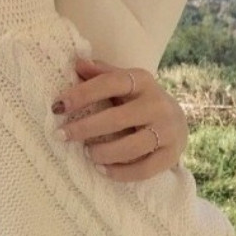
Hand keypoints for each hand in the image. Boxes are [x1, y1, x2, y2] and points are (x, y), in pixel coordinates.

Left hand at [52, 58, 187, 181]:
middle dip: (85, 128)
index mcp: (142, 80)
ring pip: (131, 147)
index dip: (82, 94)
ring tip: (85, 152)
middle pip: (117, 118)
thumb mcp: (124, 80)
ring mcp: (167, 130)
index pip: (109, 84)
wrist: (177, 118)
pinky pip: (144, 169)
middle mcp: (157, 103)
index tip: (57, 106)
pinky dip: (120, 172)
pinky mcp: (171, 155)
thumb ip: (101, 73)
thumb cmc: (139, 97)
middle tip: (61, 135)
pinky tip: (101, 169)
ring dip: (103, 152)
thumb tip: (77, 63)